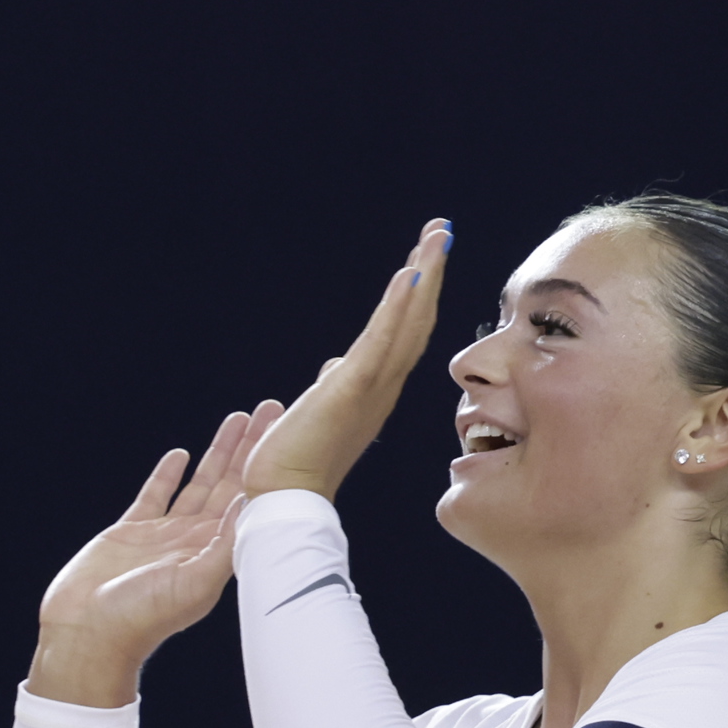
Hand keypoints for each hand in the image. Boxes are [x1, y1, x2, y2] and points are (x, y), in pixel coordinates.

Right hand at [25, 405, 280, 706]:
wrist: (89, 635)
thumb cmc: (142, 618)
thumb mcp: (194, 582)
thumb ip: (223, 544)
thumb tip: (251, 503)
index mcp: (216, 553)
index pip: (249, 498)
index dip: (266, 464)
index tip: (286, 430)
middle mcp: (196, 541)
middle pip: (230, 484)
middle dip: (250, 447)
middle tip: (271, 409)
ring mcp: (164, 536)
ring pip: (198, 484)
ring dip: (218, 453)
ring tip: (237, 419)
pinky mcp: (131, 532)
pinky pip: (155, 495)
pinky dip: (168, 474)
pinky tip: (180, 454)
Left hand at [238, 221, 452, 498]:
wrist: (286, 498)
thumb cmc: (298, 461)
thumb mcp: (323, 410)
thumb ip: (337, 385)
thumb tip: (336, 366)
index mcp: (378, 388)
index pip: (405, 330)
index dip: (420, 292)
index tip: (426, 254)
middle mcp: (384, 385)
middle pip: (417, 318)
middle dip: (431, 271)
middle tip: (442, 229)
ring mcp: (372, 386)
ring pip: (407, 322)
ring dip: (423, 276)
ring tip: (436, 237)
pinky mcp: (351, 389)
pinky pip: (381, 341)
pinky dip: (398, 307)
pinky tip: (410, 275)